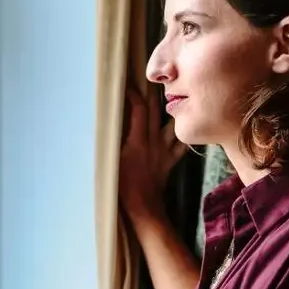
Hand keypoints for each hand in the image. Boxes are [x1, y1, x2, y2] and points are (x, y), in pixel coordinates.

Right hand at [119, 85, 185, 224]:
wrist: (143, 208)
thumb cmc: (122, 188)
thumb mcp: (109, 162)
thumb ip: (109, 142)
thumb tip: (105, 125)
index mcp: (138, 141)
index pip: (139, 110)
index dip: (134, 94)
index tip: (127, 84)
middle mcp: (154, 142)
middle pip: (156, 112)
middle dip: (152, 94)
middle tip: (149, 81)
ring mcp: (165, 151)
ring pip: (172, 125)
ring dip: (170, 112)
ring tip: (170, 98)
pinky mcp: (170, 161)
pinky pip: (180, 145)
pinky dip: (181, 135)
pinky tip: (182, 128)